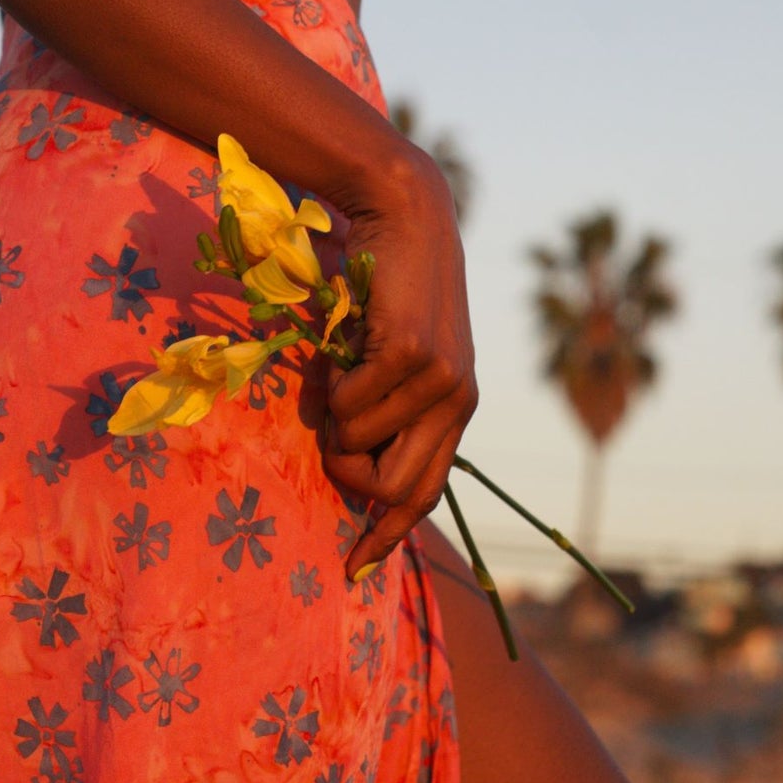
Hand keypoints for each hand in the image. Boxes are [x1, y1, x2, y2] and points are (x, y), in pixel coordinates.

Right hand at [321, 145, 476, 578]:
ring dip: (333, 413)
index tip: (353, 569)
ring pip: (360, 445)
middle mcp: (456, 403)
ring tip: (337, 362)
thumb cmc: (388, 283)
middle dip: (345, 471)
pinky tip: (340, 343)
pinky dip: (330, 383)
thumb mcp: (392, 353)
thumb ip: (382, 404)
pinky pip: (350, 405)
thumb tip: (344, 458)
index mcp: (454, 410)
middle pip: (392, 488)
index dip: (387, 536)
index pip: (423, 495)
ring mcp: (438, 380)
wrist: (406, 213)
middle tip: (326, 430)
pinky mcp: (412, 355)